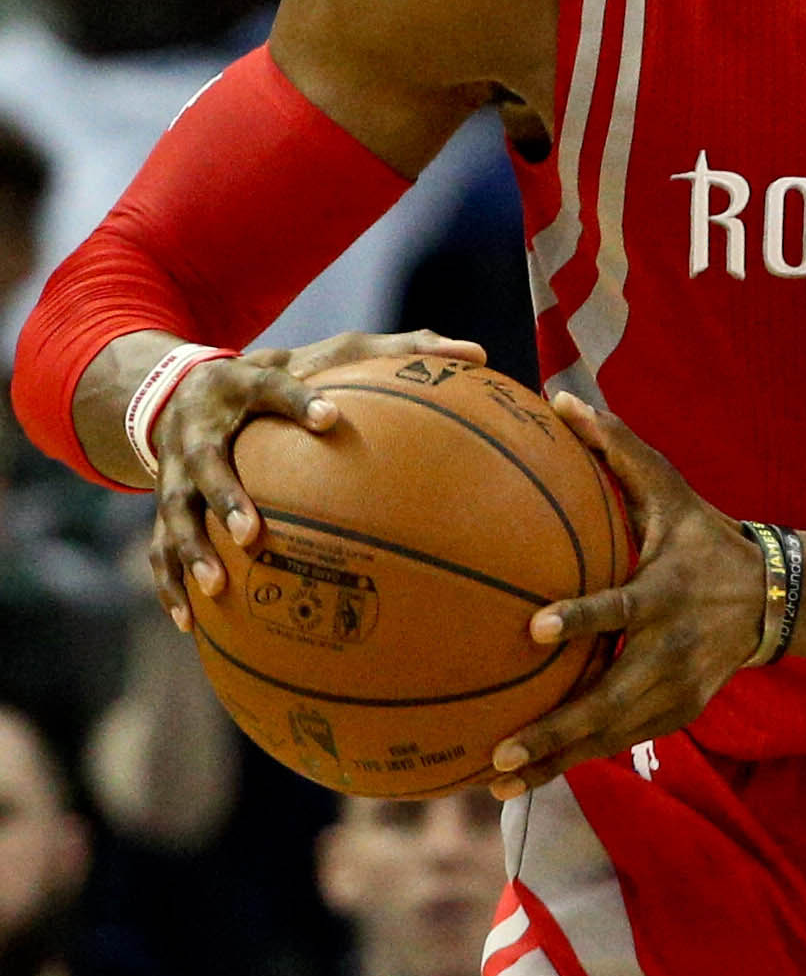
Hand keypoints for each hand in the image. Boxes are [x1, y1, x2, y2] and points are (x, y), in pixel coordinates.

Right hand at [149, 333, 486, 630]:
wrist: (185, 387)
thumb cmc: (282, 378)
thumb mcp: (332, 353)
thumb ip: (401, 351)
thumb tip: (478, 355)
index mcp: (245, 385)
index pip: (272, 388)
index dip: (297, 400)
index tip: (330, 419)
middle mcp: (202, 429)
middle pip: (207, 463)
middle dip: (226, 497)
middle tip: (253, 534)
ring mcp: (175, 472)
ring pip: (174, 513)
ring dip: (192, 551)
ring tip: (216, 588)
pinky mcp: (163, 504)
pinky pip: (159, 551)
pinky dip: (171, 585)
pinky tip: (193, 624)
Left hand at [490, 396, 763, 796]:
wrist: (774, 597)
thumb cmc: (704, 537)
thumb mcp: (670, 489)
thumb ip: (616, 447)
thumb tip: (560, 398)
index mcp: (664, 593)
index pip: (619, 608)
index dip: (581, 619)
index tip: (534, 628)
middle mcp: (670, 649)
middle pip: (610, 698)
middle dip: (557, 729)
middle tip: (502, 748)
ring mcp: (676, 689)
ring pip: (611, 734)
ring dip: (556, 761)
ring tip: (498, 779)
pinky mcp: (677, 715)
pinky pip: (619, 743)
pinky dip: (573, 763)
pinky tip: (526, 780)